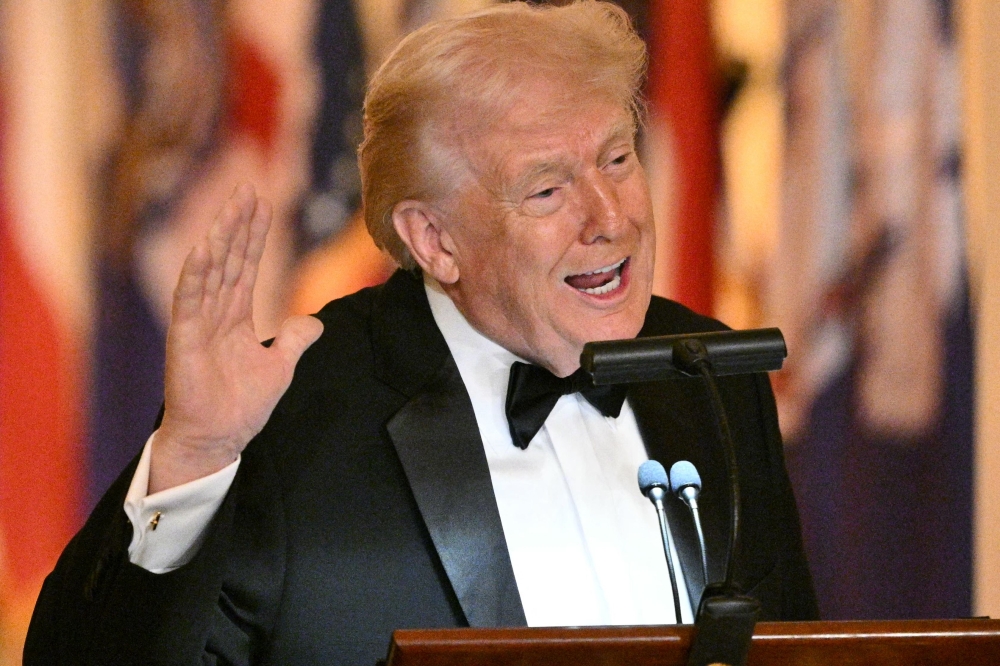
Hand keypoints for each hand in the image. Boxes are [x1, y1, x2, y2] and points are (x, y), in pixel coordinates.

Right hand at [149, 184, 322, 493]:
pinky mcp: (184, 339)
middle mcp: (215, 314)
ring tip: (231, 208)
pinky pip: (190, 300)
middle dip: (238, 225)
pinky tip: (205, 248)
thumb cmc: (241, 407)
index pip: (246, 266)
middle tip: (248, 189)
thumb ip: (295, 340)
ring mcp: (197, 324)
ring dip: (220, 239)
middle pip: (229, 260)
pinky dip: (197, 273)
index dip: (254, 235)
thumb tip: (315, 321)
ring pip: (209, 271)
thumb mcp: (281, 367)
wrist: (217, 440)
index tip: (263, 203)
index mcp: (236, 318)